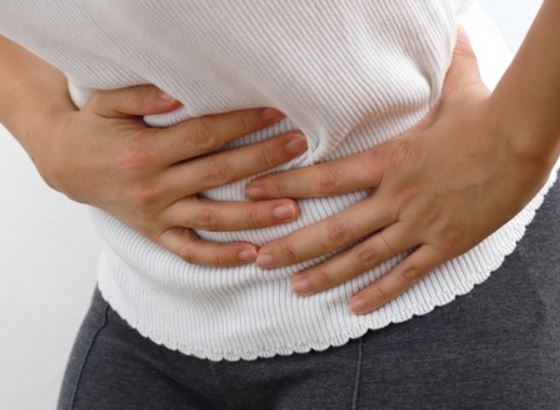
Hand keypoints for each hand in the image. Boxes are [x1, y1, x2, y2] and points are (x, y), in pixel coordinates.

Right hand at [39, 84, 307, 265]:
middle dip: (263, 159)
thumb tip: (180, 96)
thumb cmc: (95, 129)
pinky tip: (253, 255)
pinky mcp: (156, 235)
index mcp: (145, 152)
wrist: (67, 165)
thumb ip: (141, 96)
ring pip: (213, 219)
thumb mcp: (108, 104)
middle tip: (301, 148)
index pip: (205, 136)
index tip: (275, 113)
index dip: (242, 124)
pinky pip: (191, 253)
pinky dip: (221, 257)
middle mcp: (154, 187)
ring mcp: (156, 216)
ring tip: (293, 209)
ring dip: (255, 216)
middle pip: (219, 173)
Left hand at [244, 29, 553, 313]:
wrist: (524, 143)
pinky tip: (356, 308)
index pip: (324, 178)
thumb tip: (448, 30)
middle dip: (292, 245)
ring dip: (326, 275)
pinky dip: (380, 293)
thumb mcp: (453, 87)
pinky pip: (407, 274)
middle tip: (260, 259)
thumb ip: (440, 64)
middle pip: (334, 229)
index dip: (285, 185)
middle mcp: (396, 197)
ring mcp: (418, 224)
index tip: (254, 190)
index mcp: (388, 161)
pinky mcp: (444, 244)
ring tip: (295, 288)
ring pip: (363, 257)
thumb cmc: (484, 114)